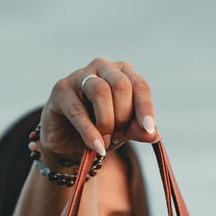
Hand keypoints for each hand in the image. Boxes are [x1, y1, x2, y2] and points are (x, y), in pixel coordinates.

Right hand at [37, 59, 158, 164]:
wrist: (69, 145)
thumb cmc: (99, 131)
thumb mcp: (122, 132)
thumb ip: (136, 131)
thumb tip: (154, 135)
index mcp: (122, 73)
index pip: (139, 85)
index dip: (145, 108)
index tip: (148, 130)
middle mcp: (102, 68)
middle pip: (121, 86)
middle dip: (122, 117)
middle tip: (118, 137)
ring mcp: (80, 75)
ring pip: (100, 92)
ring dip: (106, 122)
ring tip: (105, 142)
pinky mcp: (61, 89)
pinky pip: (78, 110)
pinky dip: (90, 132)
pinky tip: (96, 147)